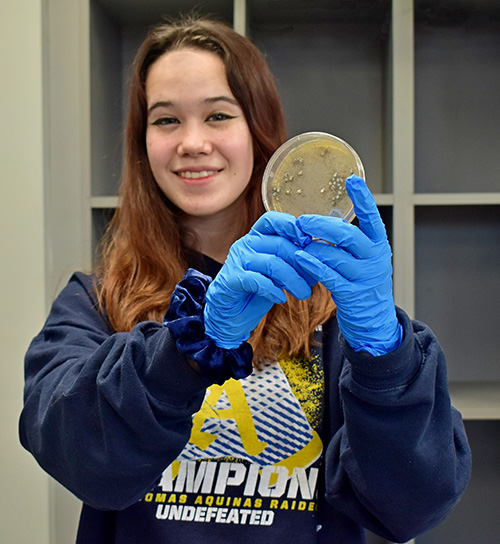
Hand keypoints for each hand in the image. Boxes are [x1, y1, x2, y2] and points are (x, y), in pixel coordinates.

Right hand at [204, 211, 314, 348]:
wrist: (229, 315)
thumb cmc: (256, 292)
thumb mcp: (277, 273)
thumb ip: (291, 262)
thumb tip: (319, 259)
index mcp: (256, 238)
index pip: (272, 220)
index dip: (291, 226)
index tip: (308, 240)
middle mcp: (245, 244)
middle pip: (279, 244)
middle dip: (301, 263)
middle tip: (313, 280)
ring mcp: (236, 261)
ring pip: (272, 263)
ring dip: (293, 279)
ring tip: (304, 293)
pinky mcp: (231, 279)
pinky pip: (258, 281)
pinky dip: (273, 290)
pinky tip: (281, 298)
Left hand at [294, 175, 401, 355]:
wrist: (373, 318)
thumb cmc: (362, 281)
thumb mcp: (363, 257)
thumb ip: (348, 241)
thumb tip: (321, 219)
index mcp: (378, 244)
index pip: (373, 217)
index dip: (363, 199)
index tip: (352, 180)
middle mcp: (375, 258)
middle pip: (346, 235)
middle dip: (321, 226)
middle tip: (302, 221)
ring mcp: (364, 276)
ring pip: (334, 255)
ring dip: (312, 247)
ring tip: (298, 241)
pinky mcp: (351, 293)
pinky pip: (327, 275)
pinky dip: (312, 265)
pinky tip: (300, 258)